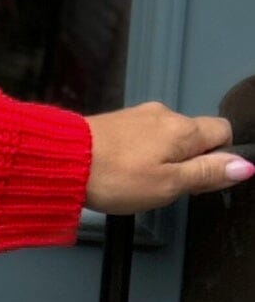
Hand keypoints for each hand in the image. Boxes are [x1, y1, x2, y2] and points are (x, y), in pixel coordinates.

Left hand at [85, 104, 252, 212]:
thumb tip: (244, 166)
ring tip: (141, 182)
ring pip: (167, 137)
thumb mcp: (169, 184)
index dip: (220, 157)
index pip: (223, 132)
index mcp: (185, 130)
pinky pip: (143, 138)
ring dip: (164, 158)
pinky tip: (125, 171)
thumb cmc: (114, 176)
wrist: (63, 162)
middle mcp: (166, 115)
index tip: (202, 179)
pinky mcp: (118, 123)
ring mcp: (140, 116)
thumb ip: (207, 174)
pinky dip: (142, 154)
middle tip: (168, 186)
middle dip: (189, 160)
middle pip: (195, 135)